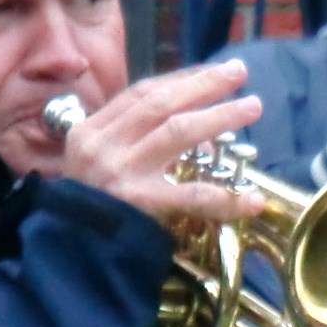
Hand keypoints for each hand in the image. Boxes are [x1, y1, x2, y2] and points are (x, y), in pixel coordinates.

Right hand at [57, 60, 264, 225]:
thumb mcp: (97, 163)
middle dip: (204, 85)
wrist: (72, 255)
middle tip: (239, 72)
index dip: (181, 79)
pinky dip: (226, 197)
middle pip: (161, 104)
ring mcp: (121, 173)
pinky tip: (253, 198)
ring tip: (252, 107)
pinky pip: (192, 195)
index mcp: (90, 131)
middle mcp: (103, 146)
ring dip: (219, 116)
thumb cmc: (92, 208)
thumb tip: (201, 128)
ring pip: (177, 131)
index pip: (141, 93)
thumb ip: (135, 139)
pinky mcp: (140, 205)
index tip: (212, 71)